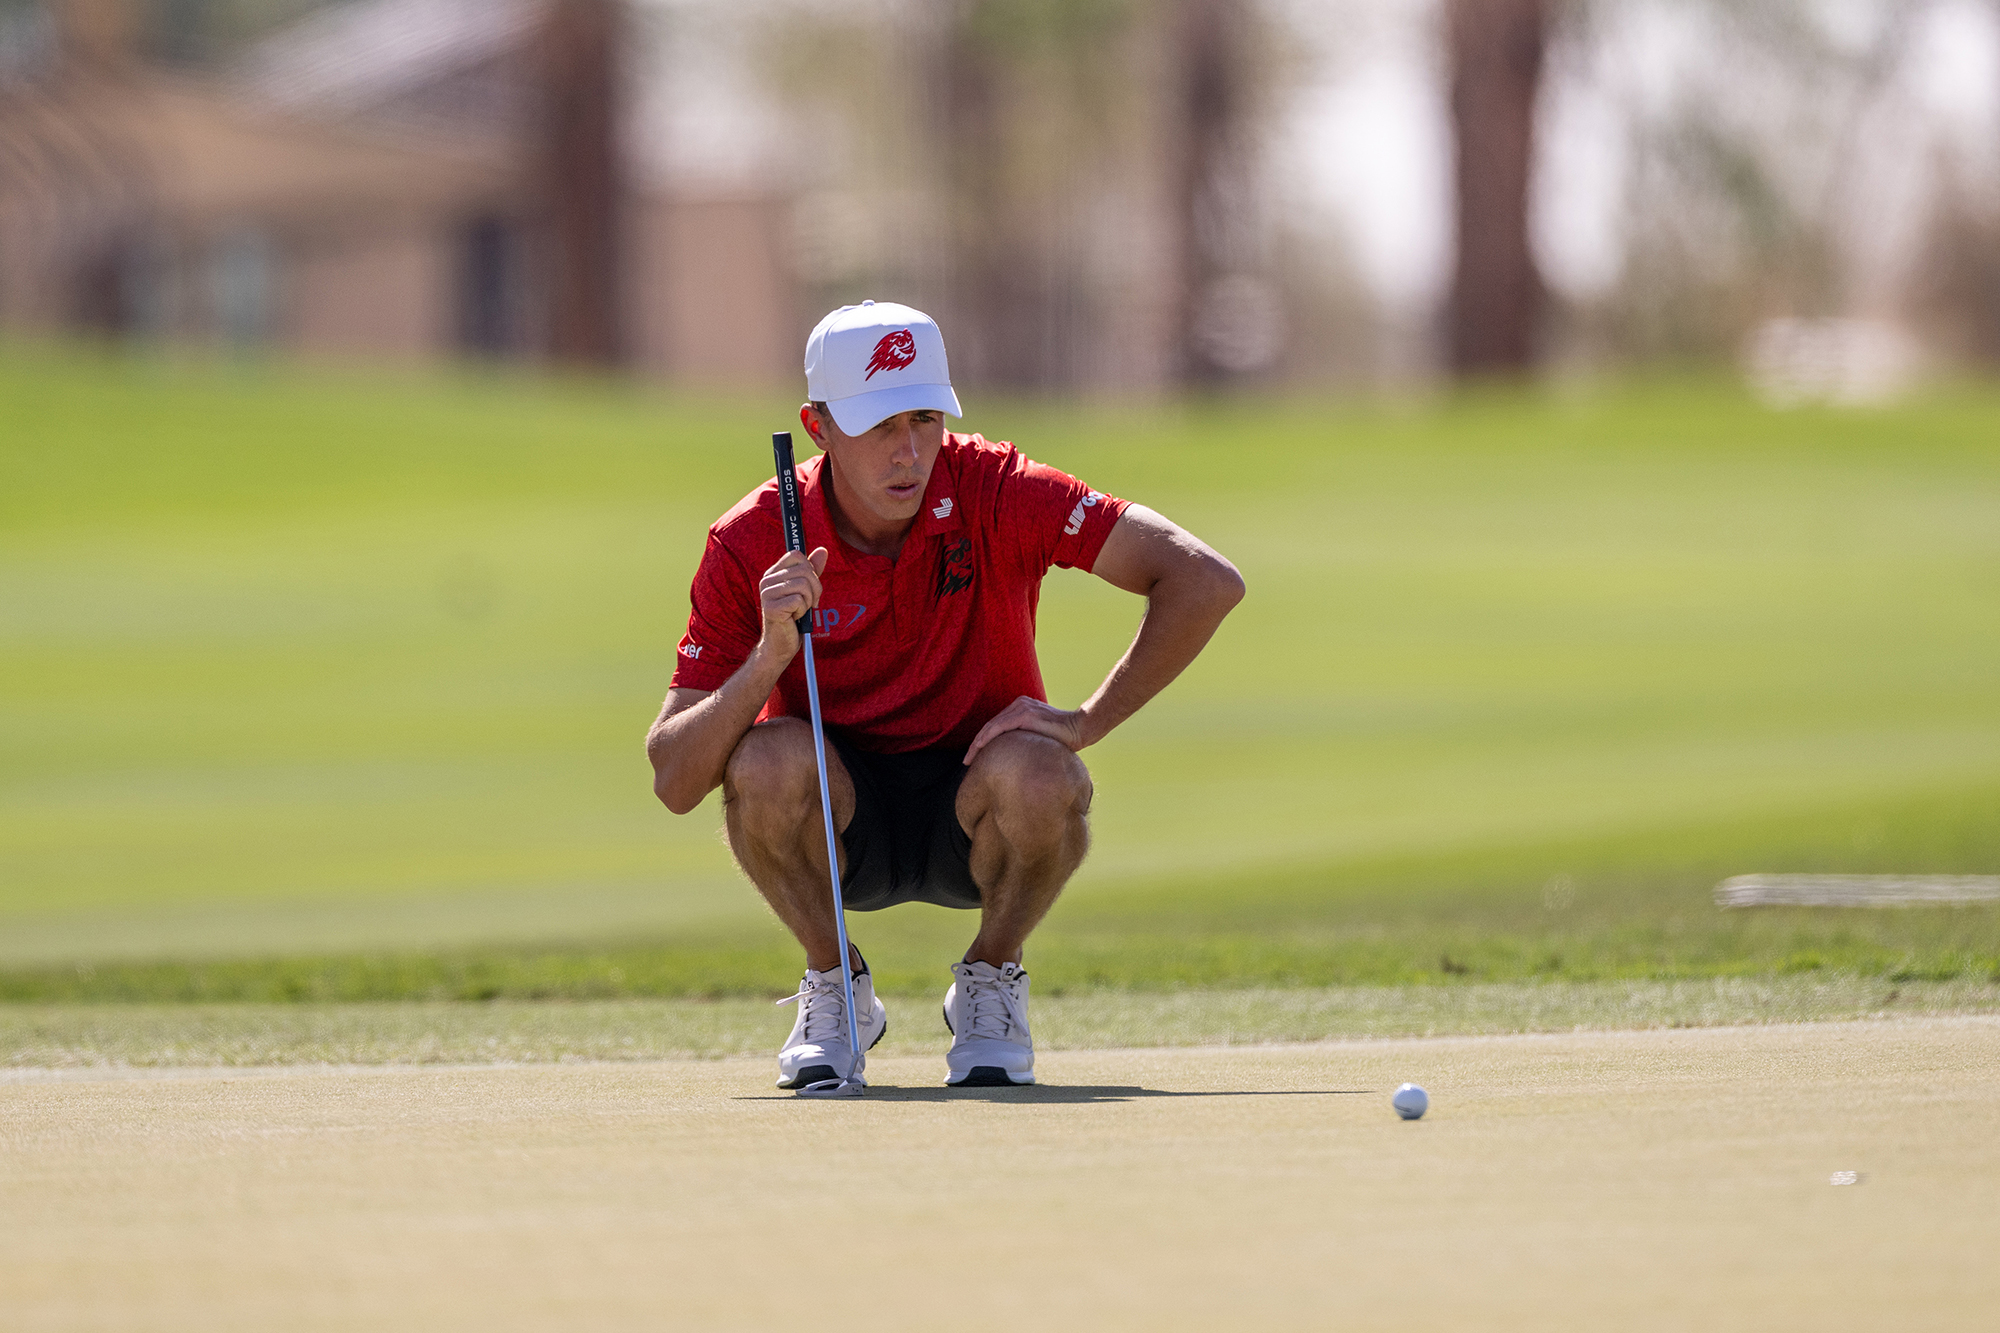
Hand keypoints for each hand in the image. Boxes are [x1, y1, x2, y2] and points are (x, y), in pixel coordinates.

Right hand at [759, 548, 827, 643]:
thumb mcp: (806, 590)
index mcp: (773, 573)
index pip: (797, 555)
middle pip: (804, 570)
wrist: (781, 644)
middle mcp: (767, 581)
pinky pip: (799, 600)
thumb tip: (822, 550)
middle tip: (810, 603)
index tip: (809, 586)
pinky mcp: (772, 608)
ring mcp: (767, 594)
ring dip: (808, 601)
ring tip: (800, 611)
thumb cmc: (793, 617)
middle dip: (815, 588)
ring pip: (803, 585)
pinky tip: (794, 618)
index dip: (810, 570)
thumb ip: (812, 570)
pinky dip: (803, 611)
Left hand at [963, 695, 1093, 764]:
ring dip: (978, 743)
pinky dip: (988, 738)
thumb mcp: (1039, 738)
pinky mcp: (1025, 715)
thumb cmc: (1064, 737)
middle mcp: (1019, 704)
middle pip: (990, 725)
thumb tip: (1016, 759)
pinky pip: (1000, 727)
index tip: (975, 757)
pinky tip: (979, 748)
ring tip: (969, 759)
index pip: (996, 725)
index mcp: (1021, 708)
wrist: (1082, 728)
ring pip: (992, 726)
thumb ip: (1026, 741)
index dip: (983, 740)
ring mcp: (1021, 708)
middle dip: (976, 744)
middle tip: (967, 761)